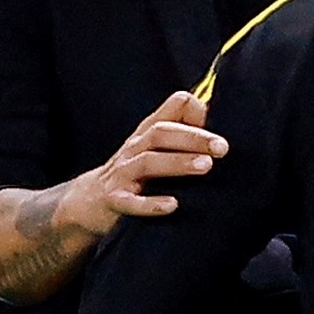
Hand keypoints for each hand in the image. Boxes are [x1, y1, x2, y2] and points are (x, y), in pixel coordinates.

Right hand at [58, 91, 226, 234]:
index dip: (194, 113)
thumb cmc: (134, 173)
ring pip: (147, 162)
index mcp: (148, 134)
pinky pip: (129, 202)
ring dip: (177, 163)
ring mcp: (122, 174)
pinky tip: (172, 205)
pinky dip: (150, 204)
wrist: (89, 202)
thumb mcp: (154, 147)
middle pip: (161, 133)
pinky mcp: (114, 200)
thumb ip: (181, 128)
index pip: (171, 110)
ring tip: (205, 167)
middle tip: (222, 148)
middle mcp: (135, 148)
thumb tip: (209, 108)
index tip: (224, 125)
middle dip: (193, 138)